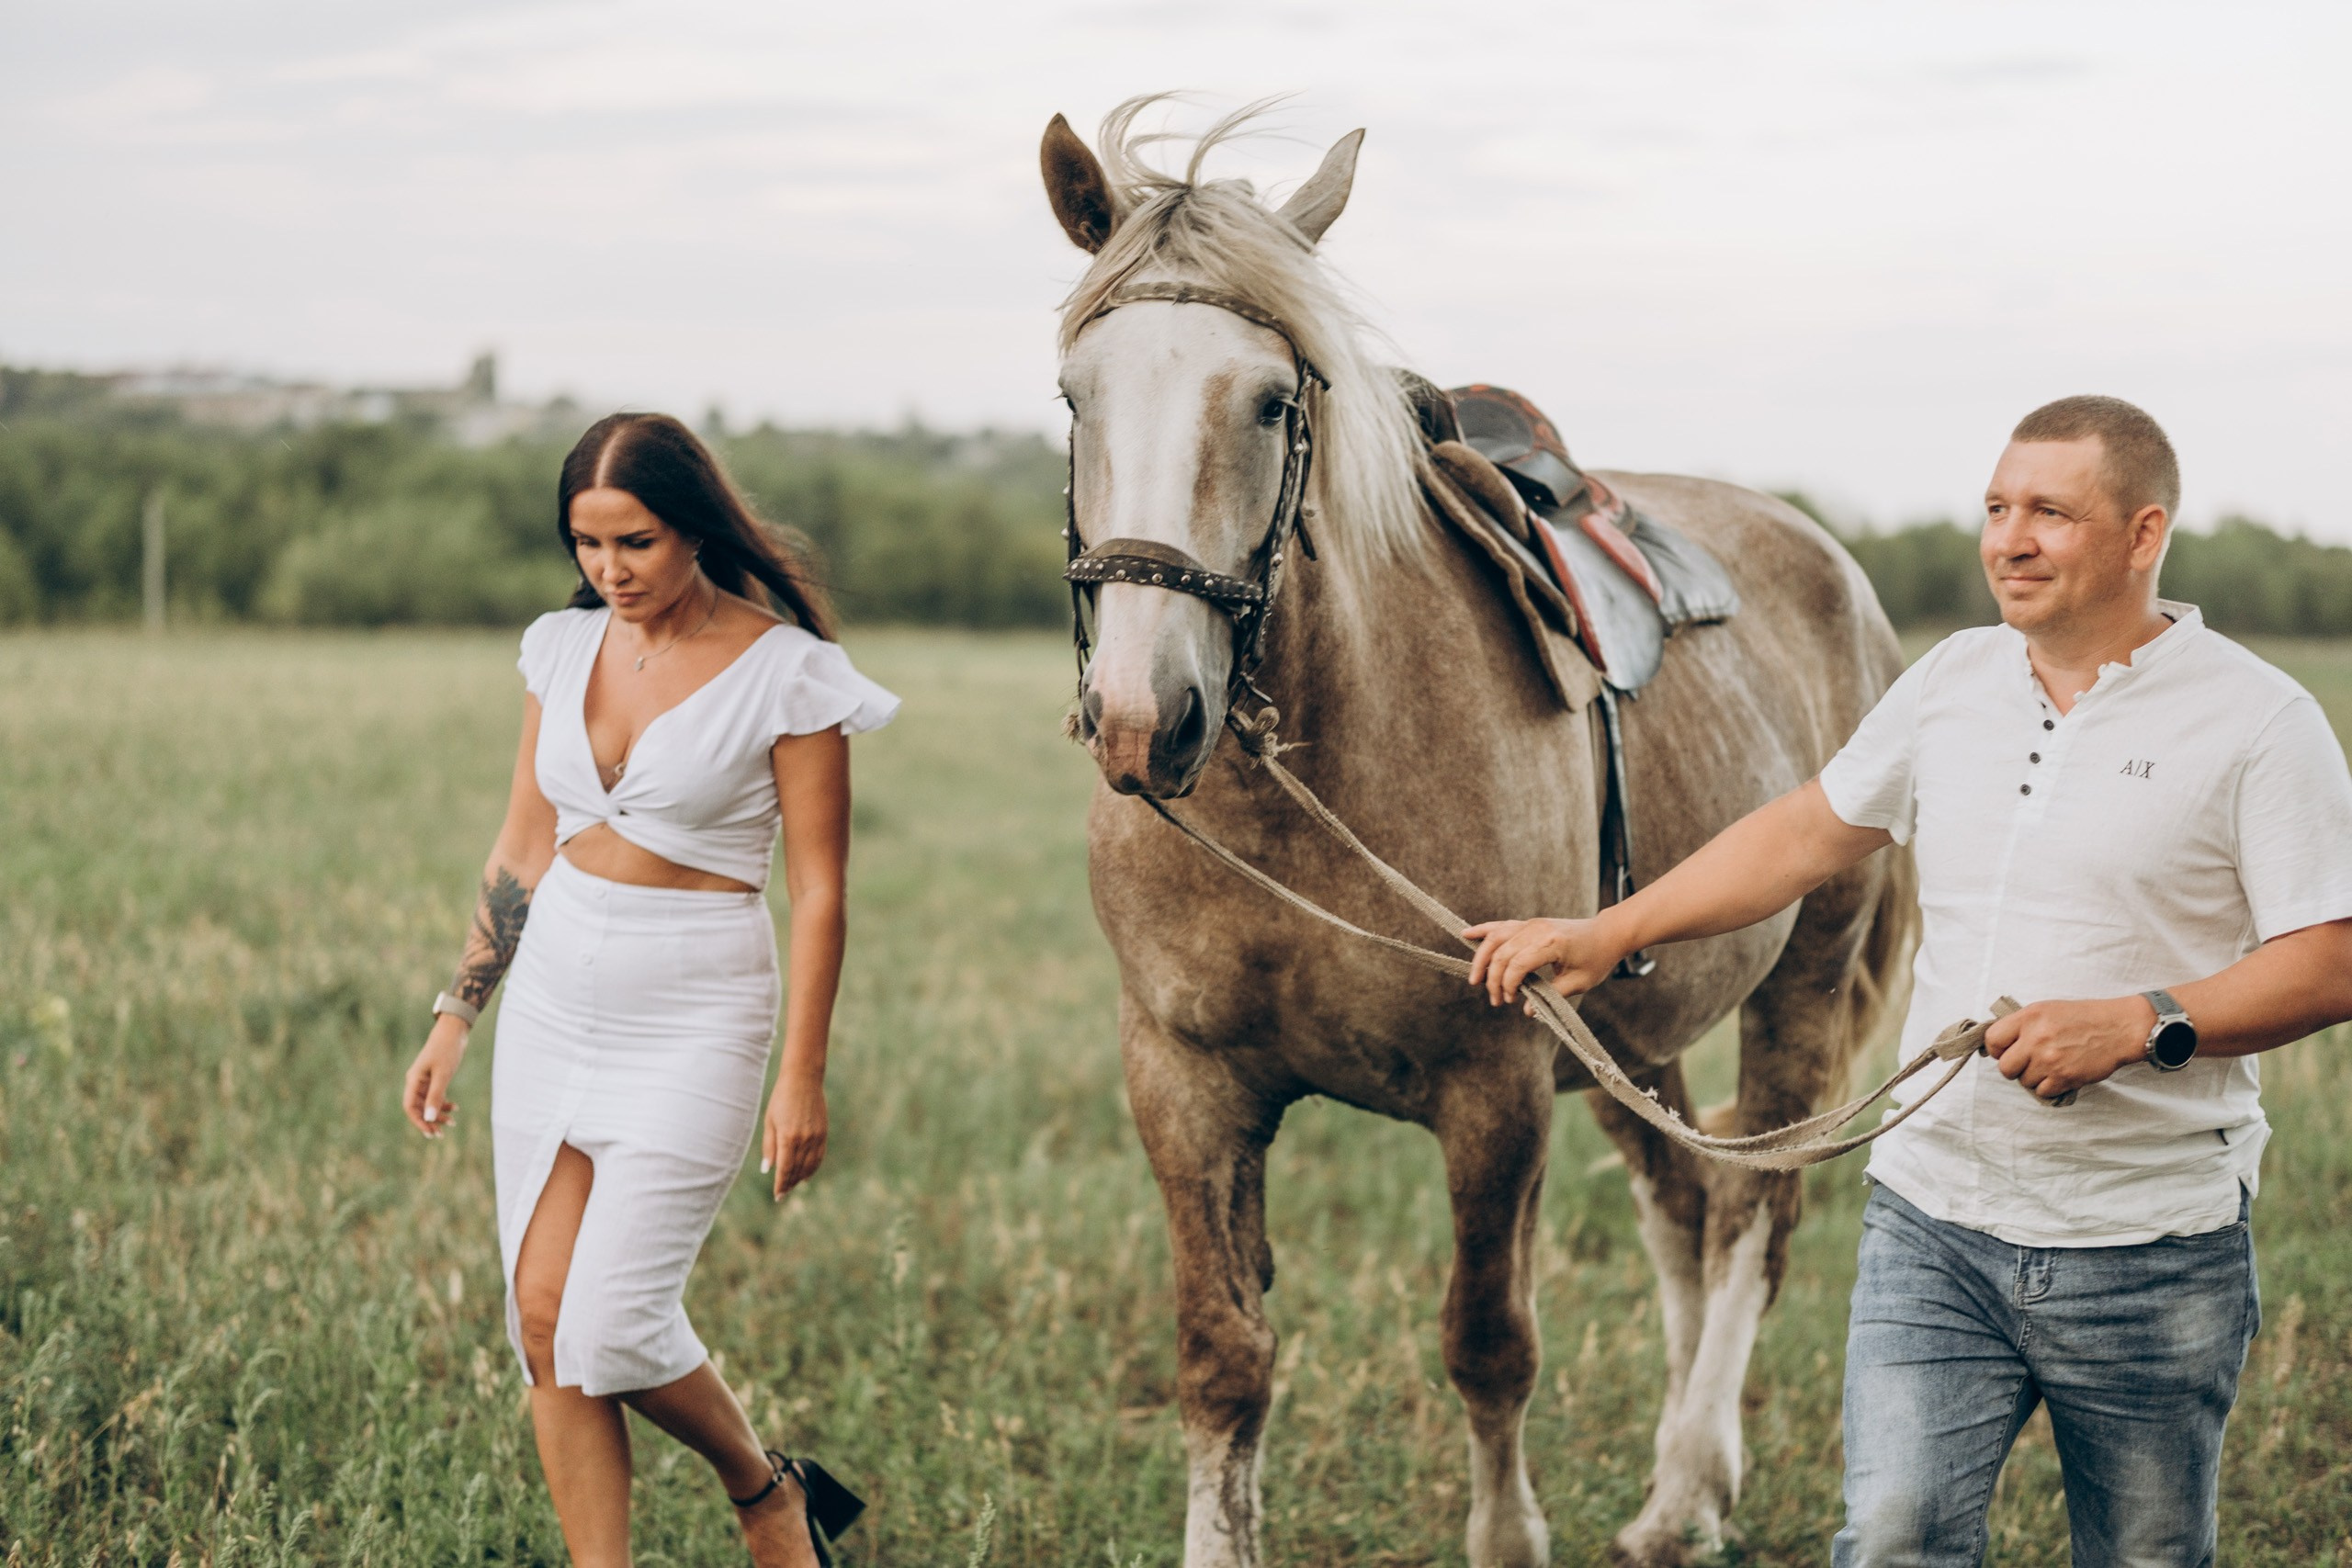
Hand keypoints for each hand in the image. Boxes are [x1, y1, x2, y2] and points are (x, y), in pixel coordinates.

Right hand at [403, 1013, 468, 1138]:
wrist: (454, 1031)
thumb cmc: (447, 1050)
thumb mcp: (443, 1075)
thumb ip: (435, 1096)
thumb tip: (428, 1118)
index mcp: (413, 1080)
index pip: (410, 1107)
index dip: (418, 1122)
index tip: (430, 1133)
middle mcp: (416, 1081)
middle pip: (418, 1107)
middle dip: (429, 1121)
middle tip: (441, 1134)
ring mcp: (425, 1079)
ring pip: (428, 1103)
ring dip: (438, 1114)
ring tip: (452, 1123)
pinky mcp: (435, 1077)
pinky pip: (436, 1095)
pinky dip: (444, 1103)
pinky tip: (455, 1108)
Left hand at [761, 1072, 827, 1199]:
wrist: (803, 1080)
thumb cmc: (781, 1099)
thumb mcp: (770, 1122)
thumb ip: (769, 1147)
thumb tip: (768, 1170)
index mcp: (788, 1137)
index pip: (785, 1168)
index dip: (781, 1184)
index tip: (777, 1196)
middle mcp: (804, 1139)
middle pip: (797, 1169)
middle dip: (790, 1183)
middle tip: (783, 1194)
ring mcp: (816, 1136)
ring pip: (810, 1166)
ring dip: (801, 1178)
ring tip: (793, 1185)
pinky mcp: (823, 1133)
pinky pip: (819, 1157)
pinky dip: (813, 1168)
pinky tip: (806, 1174)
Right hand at [1463, 915, 1623, 1006]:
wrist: (1607, 933)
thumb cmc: (1596, 959)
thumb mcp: (1580, 982)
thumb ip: (1553, 996)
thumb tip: (1528, 1012)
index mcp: (1552, 944)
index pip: (1518, 964)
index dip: (1509, 985)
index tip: (1512, 1001)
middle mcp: (1537, 930)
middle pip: (1503, 954)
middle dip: (1494, 979)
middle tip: (1496, 1001)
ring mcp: (1531, 924)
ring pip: (1496, 938)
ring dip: (1481, 958)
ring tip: (1474, 979)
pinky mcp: (1528, 924)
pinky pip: (1501, 926)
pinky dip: (1483, 930)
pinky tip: (1466, 935)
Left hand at [1982, 996, 2152, 1101]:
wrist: (2119, 1028)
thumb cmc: (2083, 1017)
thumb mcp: (2047, 1009)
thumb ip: (2022, 1024)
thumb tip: (1999, 1043)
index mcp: (2029, 1017)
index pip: (1992, 1040)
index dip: (1996, 1049)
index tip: (2004, 1051)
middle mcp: (2036, 1039)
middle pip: (2005, 1067)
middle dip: (2014, 1068)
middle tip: (2028, 1063)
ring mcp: (2050, 1060)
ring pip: (2024, 1081)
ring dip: (2034, 1077)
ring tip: (2050, 1065)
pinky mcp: (2065, 1077)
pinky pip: (2042, 1092)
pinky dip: (2049, 1087)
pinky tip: (2060, 1074)